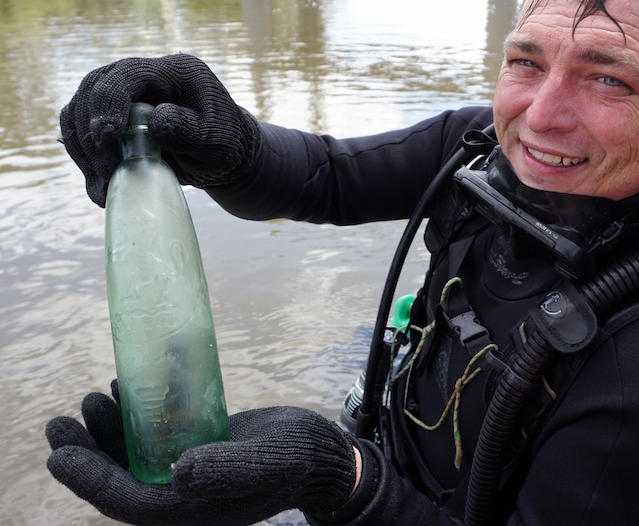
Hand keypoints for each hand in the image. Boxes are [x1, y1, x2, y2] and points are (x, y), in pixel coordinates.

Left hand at [45, 386, 356, 525]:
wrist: (320, 452)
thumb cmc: (296, 460)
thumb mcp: (265, 462)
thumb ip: (225, 470)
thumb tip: (177, 472)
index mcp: (190, 509)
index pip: (126, 500)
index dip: (88, 479)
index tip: (58, 456)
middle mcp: (181, 494)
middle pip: (119, 477)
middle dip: (86, 452)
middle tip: (60, 422)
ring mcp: (188, 471)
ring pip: (133, 456)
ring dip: (108, 431)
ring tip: (91, 399)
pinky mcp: (196, 449)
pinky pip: (157, 436)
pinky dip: (138, 414)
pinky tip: (125, 389)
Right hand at [59, 54, 258, 206]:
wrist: (222, 159)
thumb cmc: (223, 144)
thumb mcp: (215, 140)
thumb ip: (188, 129)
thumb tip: (154, 121)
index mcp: (171, 71)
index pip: (126, 75)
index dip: (108, 103)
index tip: (107, 137)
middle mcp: (141, 76)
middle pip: (93, 88)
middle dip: (91, 130)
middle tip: (106, 169)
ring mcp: (122, 95)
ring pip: (80, 110)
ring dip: (83, 148)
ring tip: (101, 183)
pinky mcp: (112, 118)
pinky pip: (83, 132)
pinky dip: (86, 160)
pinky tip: (100, 189)